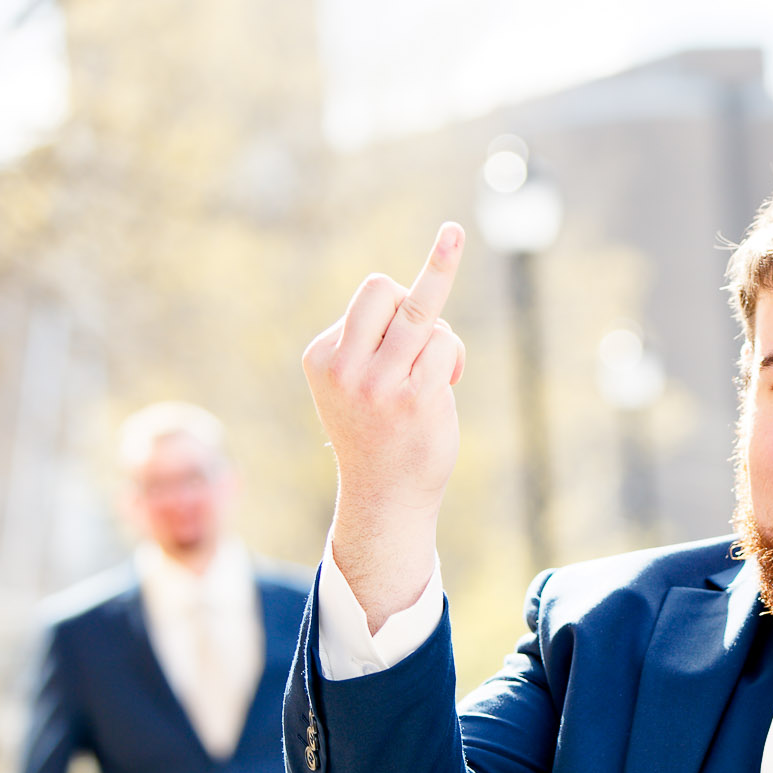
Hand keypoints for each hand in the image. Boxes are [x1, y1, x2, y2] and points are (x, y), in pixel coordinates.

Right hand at [301, 223, 467, 622]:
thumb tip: (432, 275)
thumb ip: (373, 336)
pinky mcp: (416, 398)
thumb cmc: (380, 430)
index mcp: (321, 357)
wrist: (386, 497)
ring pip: (421, 309)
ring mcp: (378, 383)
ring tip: (441, 370)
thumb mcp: (356, 378)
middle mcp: (343, 367)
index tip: (395, 349)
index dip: (394, 313)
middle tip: (421, 339)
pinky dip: (451, 358)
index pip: (368, 296)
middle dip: (413, 298)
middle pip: (383, 286)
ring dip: (440, 336)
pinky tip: (446, 382)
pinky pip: (445, 343)